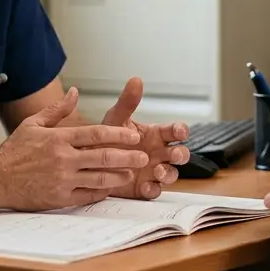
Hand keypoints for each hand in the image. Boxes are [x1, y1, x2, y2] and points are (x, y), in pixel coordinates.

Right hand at [0, 87, 149, 209]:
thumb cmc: (14, 151)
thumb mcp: (33, 124)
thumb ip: (57, 109)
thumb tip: (75, 92)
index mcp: (58, 139)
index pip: (95, 134)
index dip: (118, 134)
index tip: (133, 135)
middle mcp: (63, 159)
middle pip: (103, 157)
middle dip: (127, 156)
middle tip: (143, 156)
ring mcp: (62, 180)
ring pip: (100, 178)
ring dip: (119, 176)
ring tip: (132, 173)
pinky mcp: (59, 198)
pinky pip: (88, 196)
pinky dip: (102, 192)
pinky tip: (111, 188)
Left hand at [102, 77, 188, 199]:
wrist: (88, 161)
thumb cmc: (107, 138)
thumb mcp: (116, 119)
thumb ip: (127, 102)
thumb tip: (136, 80)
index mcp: (156, 135)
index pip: (176, 131)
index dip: (181, 130)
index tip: (179, 131)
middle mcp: (159, 153)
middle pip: (180, 154)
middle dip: (180, 154)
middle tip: (173, 154)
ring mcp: (153, 171)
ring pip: (172, 174)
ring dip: (168, 173)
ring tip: (157, 171)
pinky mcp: (144, 187)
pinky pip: (155, 191)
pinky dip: (153, 189)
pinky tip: (145, 186)